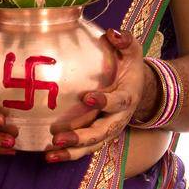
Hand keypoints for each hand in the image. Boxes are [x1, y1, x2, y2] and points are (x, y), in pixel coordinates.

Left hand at [44, 29, 146, 163]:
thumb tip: (113, 32)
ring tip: (50, 154)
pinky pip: (85, 149)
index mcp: (127, 97)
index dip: (104, 101)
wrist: (139, 91)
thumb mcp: (132, 53)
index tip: (87, 97)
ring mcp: (109, 130)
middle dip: (81, 136)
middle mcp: (118, 118)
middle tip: (58, 137)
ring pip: (92, 146)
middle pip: (102, 132)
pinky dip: (69, 154)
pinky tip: (49, 156)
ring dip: (72, 152)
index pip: (118, 101)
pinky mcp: (99, 137)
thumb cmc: (130, 68)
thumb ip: (126, 42)